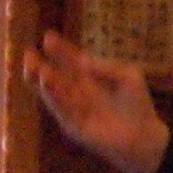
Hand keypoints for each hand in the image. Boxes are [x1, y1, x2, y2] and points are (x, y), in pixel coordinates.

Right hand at [29, 30, 168, 172]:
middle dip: (40, 65)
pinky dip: (52, 97)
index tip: (48, 36)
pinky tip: (45, 84)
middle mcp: (78, 92)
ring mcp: (73, 109)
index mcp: (90, 78)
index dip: (60, 50)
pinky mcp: (72, 125)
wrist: (143, 136)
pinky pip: (59, 109)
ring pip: (53, 92)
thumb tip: (80, 60)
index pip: (71, 60)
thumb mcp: (127, 76)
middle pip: (55, 76)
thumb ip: (105, 67)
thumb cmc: (137, 104)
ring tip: (34, 67)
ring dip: (43, 80)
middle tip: (29, 54)